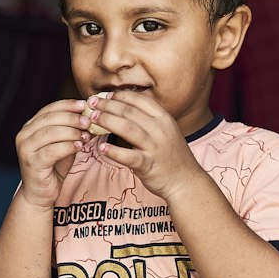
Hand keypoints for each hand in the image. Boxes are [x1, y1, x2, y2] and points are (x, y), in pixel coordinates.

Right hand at [15, 98, 86, 209]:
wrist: (41, 194)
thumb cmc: (53, 168)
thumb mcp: (65, 145)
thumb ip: (73, 132)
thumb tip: (93, 118)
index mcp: (30, 127)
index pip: (49, 109)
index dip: (67, 105)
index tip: (85, 105)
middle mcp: (24, 135)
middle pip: (50, 119)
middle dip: (72, 117)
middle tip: (89, 120)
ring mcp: (26, 149)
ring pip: (50, 133)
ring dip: (71, 131)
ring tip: (86, 134)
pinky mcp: (32, 163)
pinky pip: (52, 151)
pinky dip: (68, 146)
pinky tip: (79, 146)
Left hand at [84, 92, 201, 203]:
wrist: (186, 182)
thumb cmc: (172, 156)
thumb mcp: (165, 131)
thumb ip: (148, 120)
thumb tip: (124, 108)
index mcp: (164, 118)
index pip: (138, 100)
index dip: (119, 95)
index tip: (105, 95)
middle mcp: (160, 129)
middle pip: (129, 111)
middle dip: (107, 105)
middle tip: (91, 103)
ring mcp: (155, 147)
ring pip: (127, 128)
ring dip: (107, 121)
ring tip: (92, 119)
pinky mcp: (149, 165)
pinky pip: (129, 156)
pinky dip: (114, 152)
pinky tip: (102, 148)